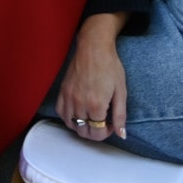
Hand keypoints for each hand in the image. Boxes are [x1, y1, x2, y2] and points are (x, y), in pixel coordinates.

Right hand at [55, 15, 127, 141]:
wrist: (93, 48)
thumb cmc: (110, 67)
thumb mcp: (121, 91)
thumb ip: (120, 115)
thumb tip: (122, 135)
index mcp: (96, 105)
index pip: (97, 133)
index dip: (106, 133)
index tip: (112, 124)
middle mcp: (80, 103)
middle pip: (83, 131)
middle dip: (94, 132)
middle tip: (102, 123)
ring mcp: (69, 97)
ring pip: (70, 124)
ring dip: (81, 127)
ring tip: (90, 119)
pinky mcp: (63, 90)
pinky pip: (60, 112)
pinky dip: (68, 118)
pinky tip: (77, 114)